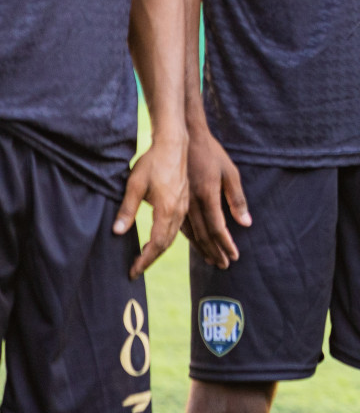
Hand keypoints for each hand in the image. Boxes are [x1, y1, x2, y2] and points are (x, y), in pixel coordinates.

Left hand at [115, 131, 187, 278]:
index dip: (144, 260)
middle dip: (151, 258)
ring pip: (173, 236)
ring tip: (144, 257)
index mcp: (167, 209)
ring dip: (159, 249)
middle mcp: (178, 211)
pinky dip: (166, 238)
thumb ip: (127, 209)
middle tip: (135, 269)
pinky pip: (178, 227)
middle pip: (166, 243)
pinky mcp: (184, 202)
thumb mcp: (135, 184)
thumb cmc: (153, 162)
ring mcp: (183, 207)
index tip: (133, 272)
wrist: (174, 144)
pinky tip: (157, 239)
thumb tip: (117, 232)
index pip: (156, 243)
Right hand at [182, 127, 249, 268]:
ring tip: (212, 260)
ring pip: (191, 233)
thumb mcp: (230, 172)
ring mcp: (181, 203)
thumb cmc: (211, 154)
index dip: (226, 245)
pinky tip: (196, 244)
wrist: (183, 139)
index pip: (218, 228)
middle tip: (224, 265)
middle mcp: (192, 204)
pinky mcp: (174, 200)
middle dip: (215, 252)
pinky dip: (190, 238)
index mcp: (207, 196)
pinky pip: (182, 225)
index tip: (234, 257)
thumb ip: (237, 199)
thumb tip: (246, 223)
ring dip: (203, 248)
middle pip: (204, 235)